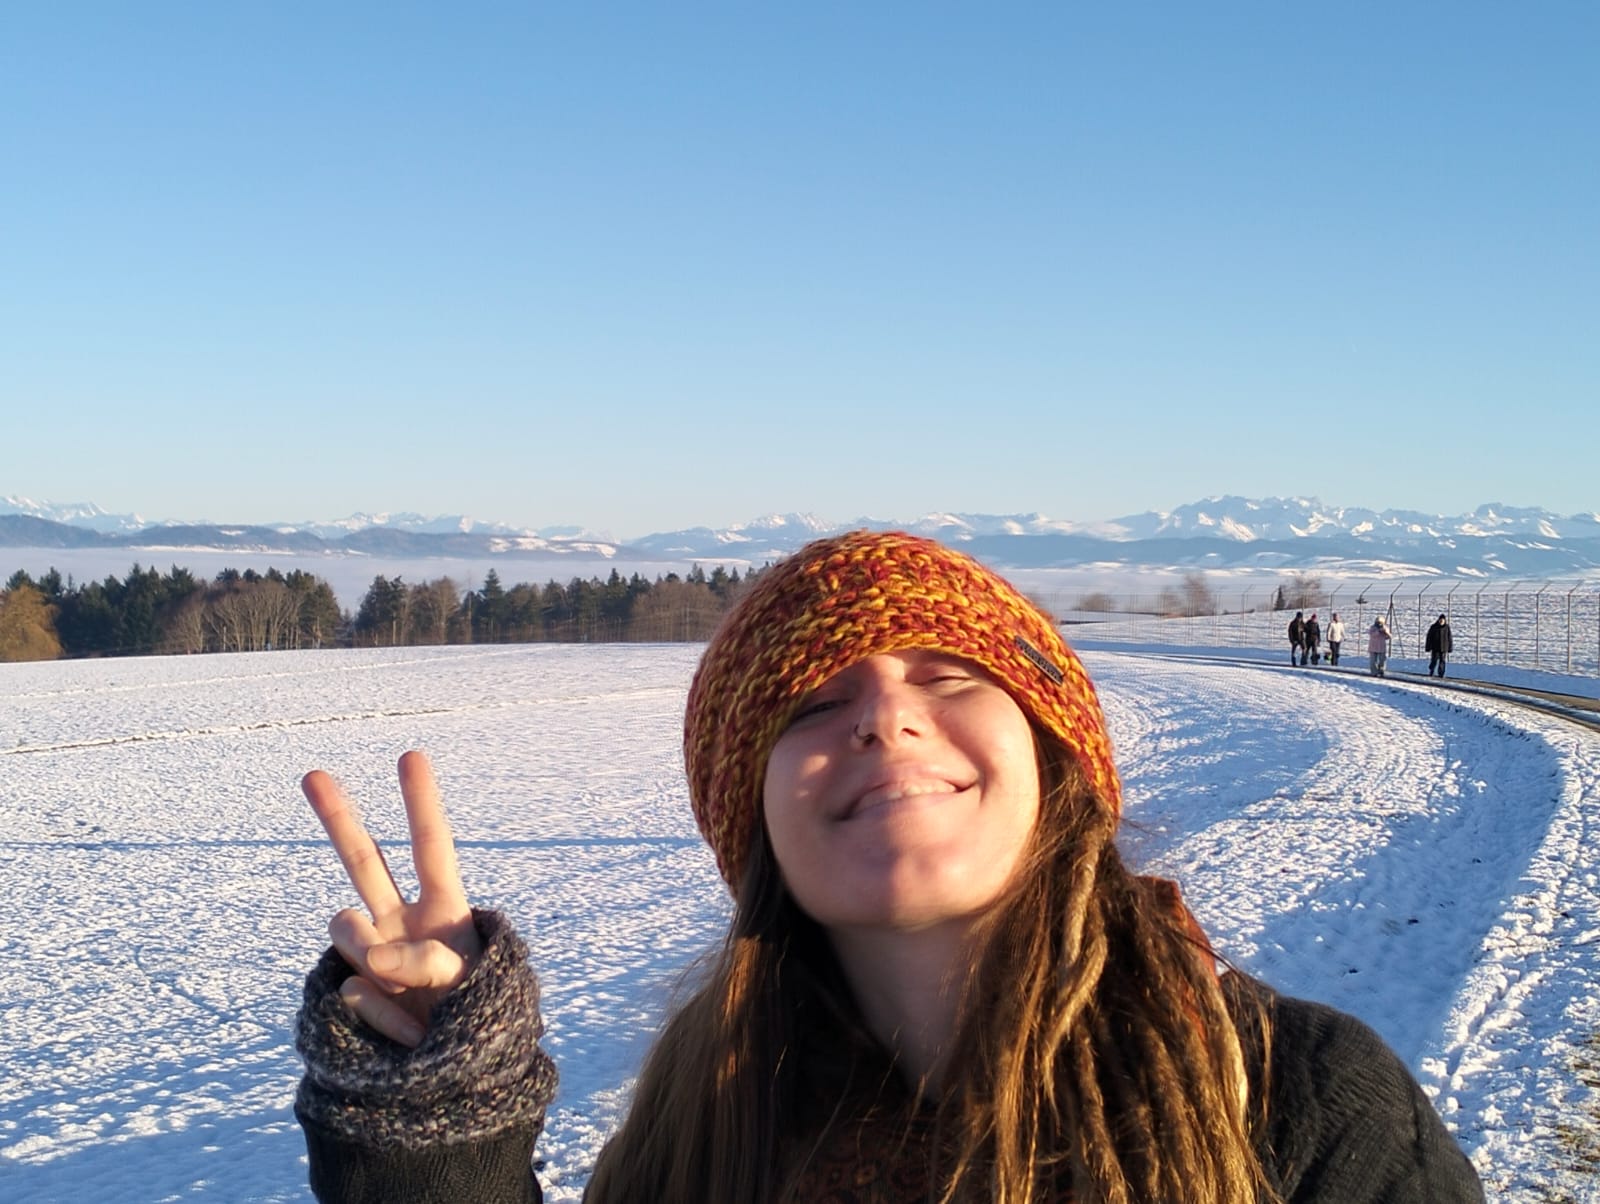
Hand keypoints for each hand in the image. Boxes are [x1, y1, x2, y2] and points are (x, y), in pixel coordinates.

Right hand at [303, 750, 482, 1046]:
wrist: (455, 1074)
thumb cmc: (477, 1015)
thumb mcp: (472, 984)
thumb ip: (427, 963)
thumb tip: (368, 960)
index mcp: (445, 907)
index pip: (432, 846)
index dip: (422, 802)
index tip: (411, 755)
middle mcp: (401, 920)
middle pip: (363, 861)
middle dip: (338, 818)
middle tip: (313, 774)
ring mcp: (371, 954)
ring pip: (344, 925)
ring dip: (369, 951)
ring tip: (405, 984)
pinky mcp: (351, 990)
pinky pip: (351, 989)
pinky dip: (376, 1009)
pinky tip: (399, 1025)